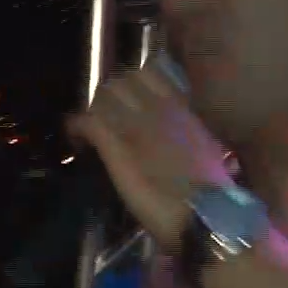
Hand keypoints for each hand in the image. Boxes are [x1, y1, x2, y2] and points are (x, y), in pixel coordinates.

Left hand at [66, 61, 232, 241]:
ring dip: (95, 110)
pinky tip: (76, 139)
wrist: (202, 215)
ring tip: (95, 130)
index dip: (135, 85)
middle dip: (111, 97)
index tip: (132, 101)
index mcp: (183, 106)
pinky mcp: (116, 147)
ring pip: (102, 97)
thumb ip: (189, 126)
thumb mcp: (207, 147)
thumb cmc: (212, 190)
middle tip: (109, 119)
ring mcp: (134, 124)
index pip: (149, 72)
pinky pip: (88, 122)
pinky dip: (76, 127)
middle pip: (122, 81)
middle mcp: (157, 106)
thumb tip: (180, 119)